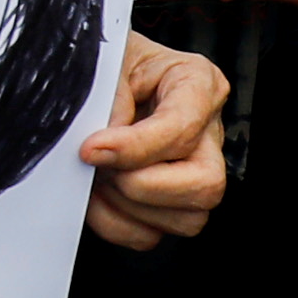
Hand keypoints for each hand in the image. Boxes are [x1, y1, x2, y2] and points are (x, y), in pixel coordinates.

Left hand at [78, 32, 233, 246]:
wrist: (93, 75)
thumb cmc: (106, 62)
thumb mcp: (106, 60)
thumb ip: (109, 96)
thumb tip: (105, 145)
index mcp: (197, 82)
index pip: (182, 127)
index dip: (135, 147)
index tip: (90, 149)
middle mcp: (206, 131)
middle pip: (206, 185)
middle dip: (143, 186)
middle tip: (101, 167)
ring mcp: (194, 171)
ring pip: (187, 219)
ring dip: (128, 206)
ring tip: (96, 175)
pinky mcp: (170, 203)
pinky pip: (151, 236)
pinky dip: (115, 223)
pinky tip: (96, 194)